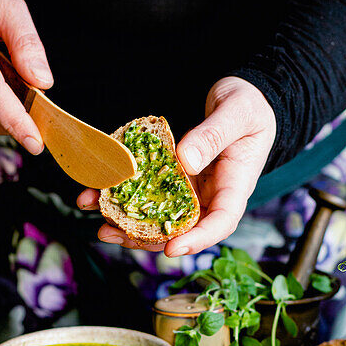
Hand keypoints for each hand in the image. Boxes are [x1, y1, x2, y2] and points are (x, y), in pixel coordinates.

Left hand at [77, 76, 276, 255]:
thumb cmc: (248, 105)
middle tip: (114, 233)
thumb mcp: (236, 114)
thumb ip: (213, 136)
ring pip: (161, 217)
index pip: (221, 222)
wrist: (243, 97)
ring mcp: (191, 189)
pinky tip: (97, 196)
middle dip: (148, 237)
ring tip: (100, 225)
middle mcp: (211, 195)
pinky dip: (124, 196)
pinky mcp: (173, 178)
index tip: (172, 247)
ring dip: (129, 224)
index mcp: (235, 186)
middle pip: (183, 228)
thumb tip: (185, 161)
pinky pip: (149, 193)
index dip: (197, 239)